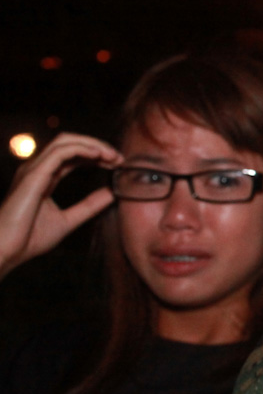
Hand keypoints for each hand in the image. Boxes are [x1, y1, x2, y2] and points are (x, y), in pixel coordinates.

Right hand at [0, 133, 121, 278]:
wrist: (5, 252)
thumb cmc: (27, 239)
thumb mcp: (68, 220)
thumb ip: (89, 206)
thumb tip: (111, 193)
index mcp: (44, 177)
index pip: (72, 155)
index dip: (96, 155)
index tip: (118, 164)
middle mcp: (37, 169)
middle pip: (70, 142)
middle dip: (98, 145)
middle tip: (120, 157)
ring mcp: (33, 170)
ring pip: (65, 141)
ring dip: (93, 144)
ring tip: (113, 155)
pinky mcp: (33, 175)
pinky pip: (60, 152)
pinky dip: (82, 149)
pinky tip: (99, 155)